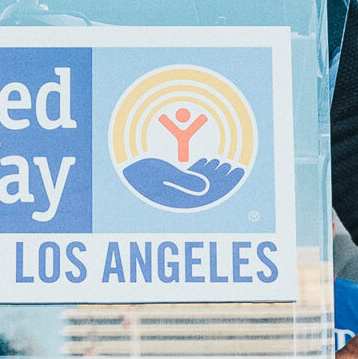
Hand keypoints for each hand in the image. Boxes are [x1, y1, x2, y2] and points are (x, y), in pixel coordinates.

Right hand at [121, 157, 243, 207]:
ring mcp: (174, 185)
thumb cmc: (139, 172)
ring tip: (224, 164)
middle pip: (209, 187)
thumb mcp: (161, 174)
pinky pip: (188, 175)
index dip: (227, 181)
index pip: (211, 191)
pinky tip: (207, 162)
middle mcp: (180, 193)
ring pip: (199, 181)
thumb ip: (184, 181)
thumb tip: (208, 188)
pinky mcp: (167, 177)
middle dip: (224, 178)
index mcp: (181, 197)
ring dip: (214, 174)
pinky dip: (200, 169)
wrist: (120, 169)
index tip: (237, 170)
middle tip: (236, 167)